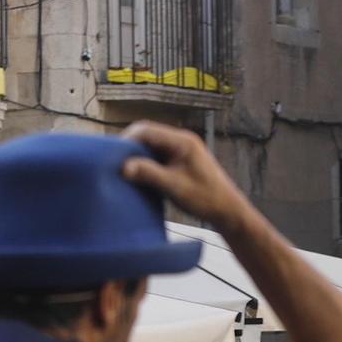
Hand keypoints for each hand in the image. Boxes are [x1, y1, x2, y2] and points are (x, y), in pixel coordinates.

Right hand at [120, 122, 251, 229]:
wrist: (228, 211)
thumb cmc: (206, 198)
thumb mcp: (174, 187)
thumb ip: (149, 174)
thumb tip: (123, 166)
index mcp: (181, 141)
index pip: (146, 130)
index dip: (127, 140)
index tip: (112, 156)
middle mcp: (181, 140)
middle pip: (147, 135)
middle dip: (130, 148)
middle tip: (115, 163)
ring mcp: (181, 149)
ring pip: (151, 146)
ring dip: (138, 156)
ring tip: (124, 170)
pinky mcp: (180, 160)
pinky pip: (158, 156)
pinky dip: (147, 163)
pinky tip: (139, 176)